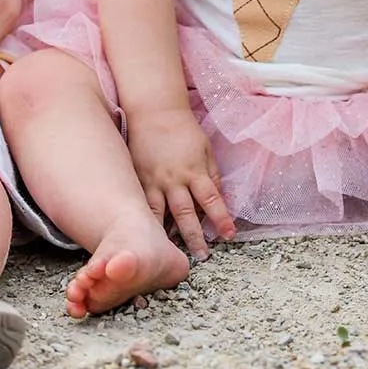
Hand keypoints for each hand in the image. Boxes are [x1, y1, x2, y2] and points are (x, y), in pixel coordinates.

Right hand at [126, 106, 235, 258]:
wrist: (153, 111)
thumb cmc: (183, 129)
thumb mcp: (205, 149)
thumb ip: (212, 174)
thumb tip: (220, 199)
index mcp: (195, 171)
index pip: (212, 200)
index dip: (222, 219)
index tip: (229, 236)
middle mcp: (175, 179)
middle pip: (186, 214)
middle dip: (195, 238)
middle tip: (202, 257)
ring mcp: (154, 180)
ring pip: (160, 215)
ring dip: (167, 236)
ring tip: (171, 255)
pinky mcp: (138, 179)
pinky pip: (143, 204)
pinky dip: (146, 221)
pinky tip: (147, 235)